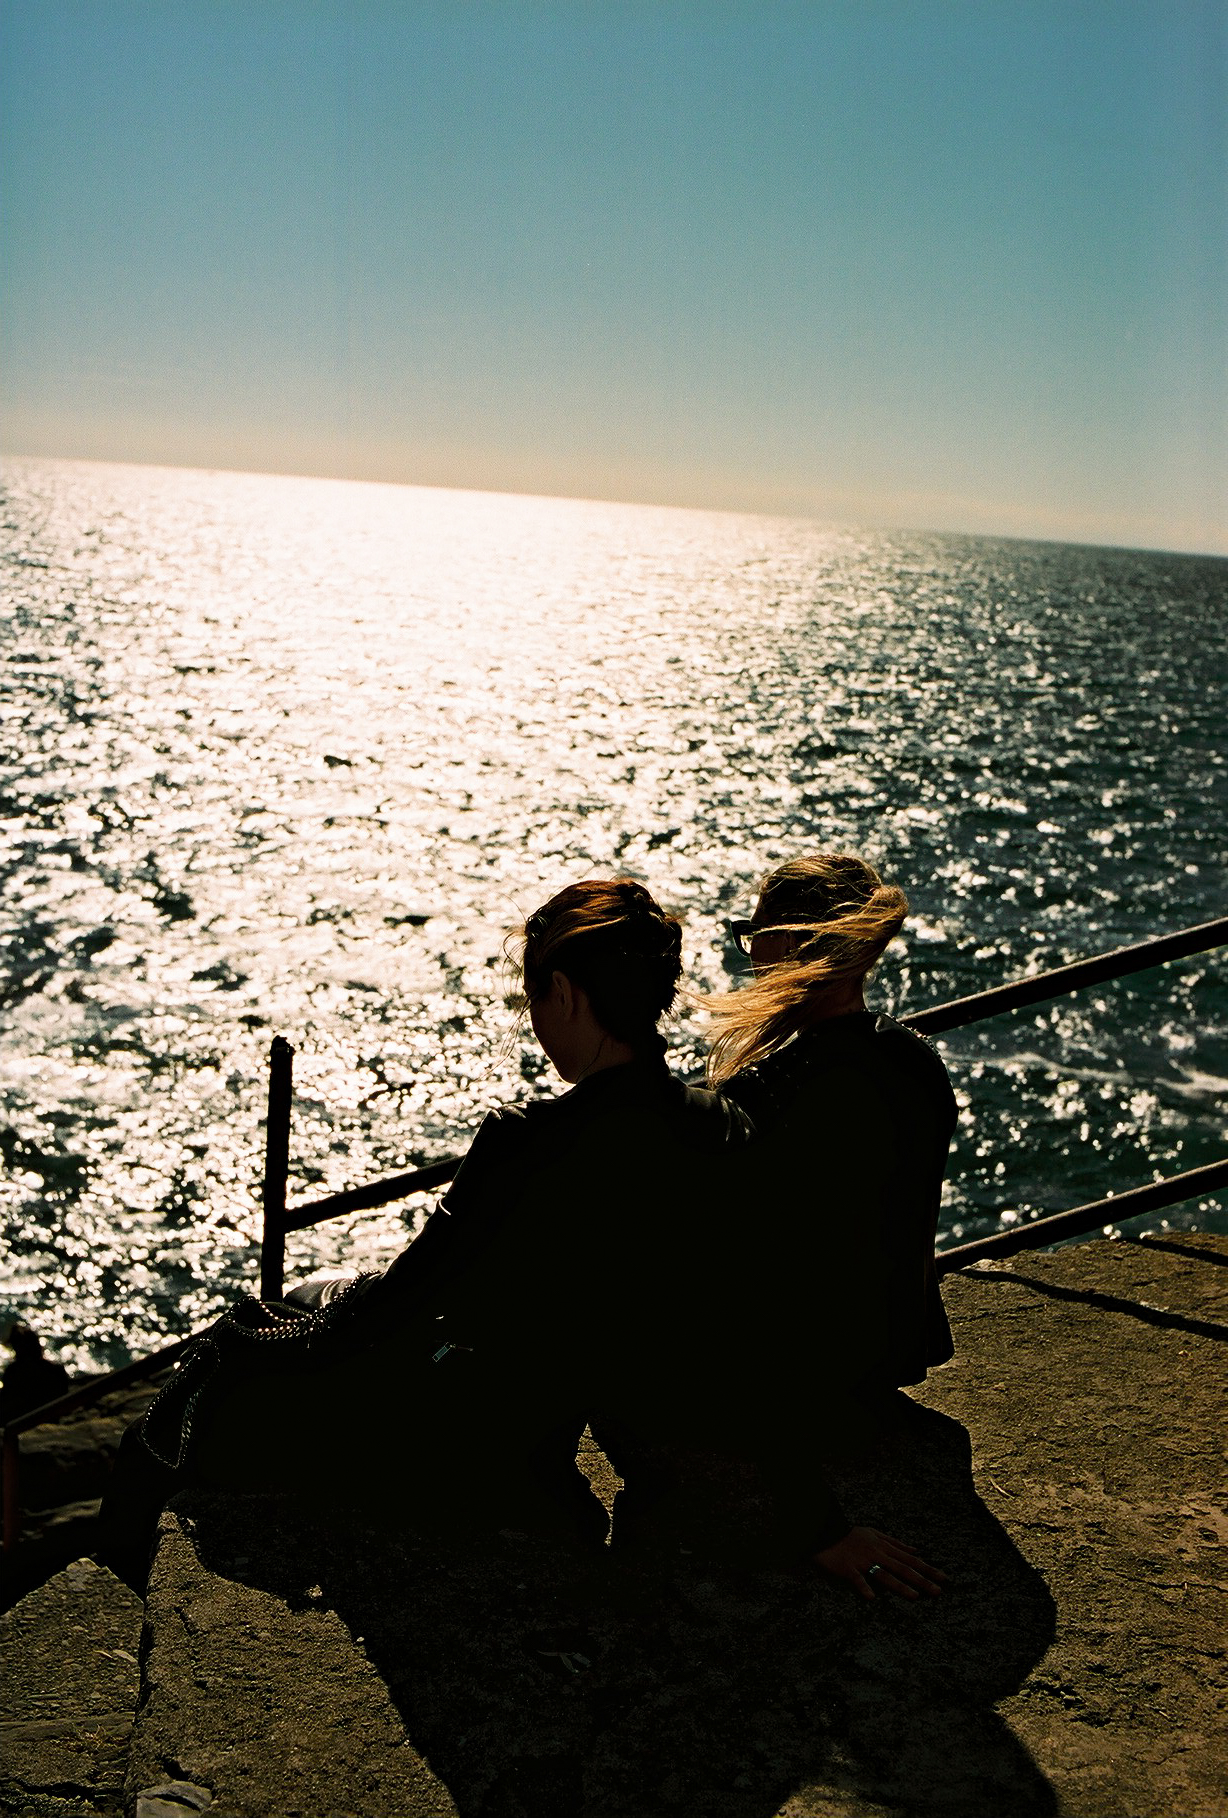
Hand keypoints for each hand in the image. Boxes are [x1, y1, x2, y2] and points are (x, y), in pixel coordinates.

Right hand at [813, 1525, 946, 1599]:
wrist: (826, 1532)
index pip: (910, 1560)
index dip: (927, 1569)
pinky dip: (864, 1587)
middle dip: (921, 1580)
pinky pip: (857, 1579)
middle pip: (902, 1569)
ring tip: (914, 1596)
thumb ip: (896, 1543)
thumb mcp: (875, 1533)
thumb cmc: (851, 1534)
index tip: (943, 1578)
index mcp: (884, 1547)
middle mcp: (877, 1554)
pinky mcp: (848, 1569)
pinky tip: (871, 1598)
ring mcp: (863, 1562)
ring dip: (899, 1586)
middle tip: (937, 1591)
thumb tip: (916, 1550)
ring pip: (884, 1575)